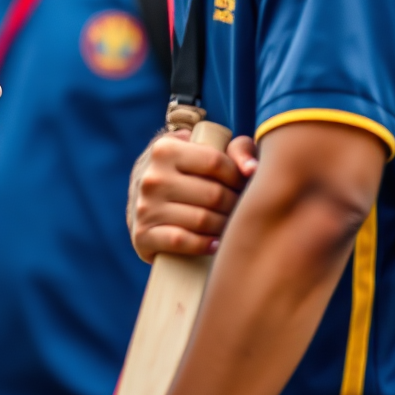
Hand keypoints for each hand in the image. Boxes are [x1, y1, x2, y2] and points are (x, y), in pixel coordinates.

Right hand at [129, 130, 257, 261]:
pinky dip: (204, 244)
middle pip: (213, 194)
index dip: (237, 176)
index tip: (242, 185)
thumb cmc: (185, 172)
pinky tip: (215, 244)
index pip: (215, 161)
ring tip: (231, 225)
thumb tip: (252, 169)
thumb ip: (236, 149)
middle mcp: (152, 177)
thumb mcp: (202, 150)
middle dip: (234, 205)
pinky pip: (182, 241)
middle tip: (240, 209)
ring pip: (202, 220)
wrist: (142, 198)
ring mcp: (145, 207)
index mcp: (164, 149)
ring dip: (224, 227)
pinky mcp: (143, 235)